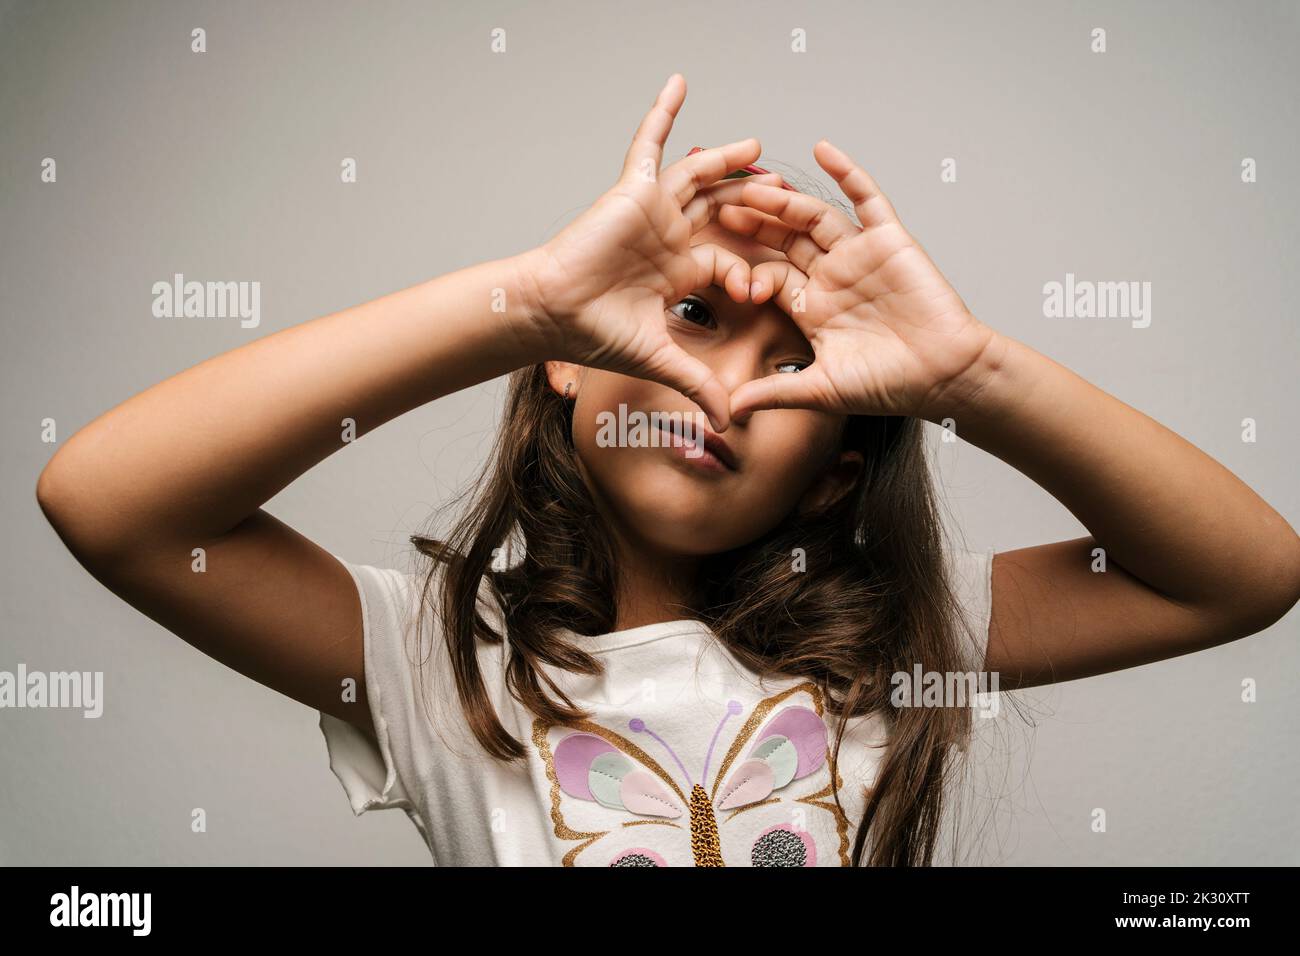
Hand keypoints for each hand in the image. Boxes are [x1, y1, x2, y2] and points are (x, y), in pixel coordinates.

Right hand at [520, 74, 780, 430]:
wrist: (553, 314)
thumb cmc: (595, 334)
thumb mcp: (662, 359)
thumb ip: (699, 383)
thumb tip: (729, 423)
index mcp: (679, 272)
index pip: (728, 261)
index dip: (748, 271)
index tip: (758, 290)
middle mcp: (670, 238)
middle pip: (722, 212)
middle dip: (754, 205)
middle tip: (787, 196)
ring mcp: (652, 211)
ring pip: (698, 177)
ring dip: (726, 160)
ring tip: (758, 147)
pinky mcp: (633, 191)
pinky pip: (649, 144)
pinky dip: (662, 114)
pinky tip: (679, 84)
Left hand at [717, 139, 999, 421]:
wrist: (943, 375)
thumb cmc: (889, 384)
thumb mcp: (821, 390)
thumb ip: (774, 393)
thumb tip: (730, 411)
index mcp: (812, 308)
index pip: (769, 276)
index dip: (744, 269)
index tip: (714, 262)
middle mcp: (832, 276)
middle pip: (785, 240)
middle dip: (754, 224)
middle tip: (719, 207)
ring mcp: (859, 255)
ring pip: (815, 216)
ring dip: (785, 200)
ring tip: (754, 186)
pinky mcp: (888, 240)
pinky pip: (866, 198)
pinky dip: (848, 172)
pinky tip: (823, 149)